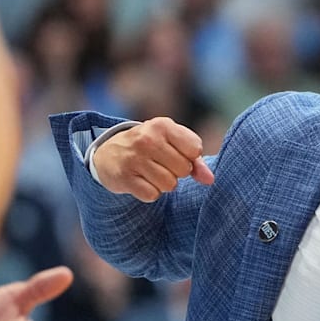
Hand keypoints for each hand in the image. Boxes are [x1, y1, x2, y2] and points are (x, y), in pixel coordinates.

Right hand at [93, 116, 214, 201]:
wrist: (109, 154)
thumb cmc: (151, 147)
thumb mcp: (172, 144)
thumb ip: (196, 160)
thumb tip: (210, 179)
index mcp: (163, 125)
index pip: (195, 149)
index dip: (190, 157)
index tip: (177, 153)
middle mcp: (147, 139)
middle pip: (184, 170)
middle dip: (177, 172)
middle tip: (162, 165)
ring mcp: (133, 158)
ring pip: (170, 185)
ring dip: (164, 184)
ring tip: (151, 173)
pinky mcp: (124, 177)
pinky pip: (152, 195)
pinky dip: (150, 193)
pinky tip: (141, 181)